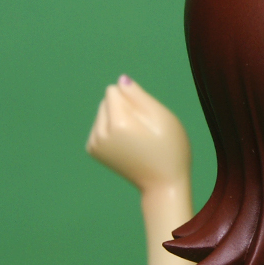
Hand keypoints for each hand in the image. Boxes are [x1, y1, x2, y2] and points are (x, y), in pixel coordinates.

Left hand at [86, 75, 190, 193]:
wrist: (164, 184)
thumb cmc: (170, 149)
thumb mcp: (163, 117)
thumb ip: (139, 96)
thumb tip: (120, 80)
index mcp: (118, 124)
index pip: (114, 90)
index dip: (134, 99)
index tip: (146, 118)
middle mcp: (100, 134)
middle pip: (106, 100)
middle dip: (124, 108)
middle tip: (144, 130)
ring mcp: (94, 144)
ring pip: (102, 112)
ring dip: (118, 118)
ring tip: (137, 137)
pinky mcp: (94, 150)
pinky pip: (100, 125)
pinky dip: (112, 129)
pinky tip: (127, 142)